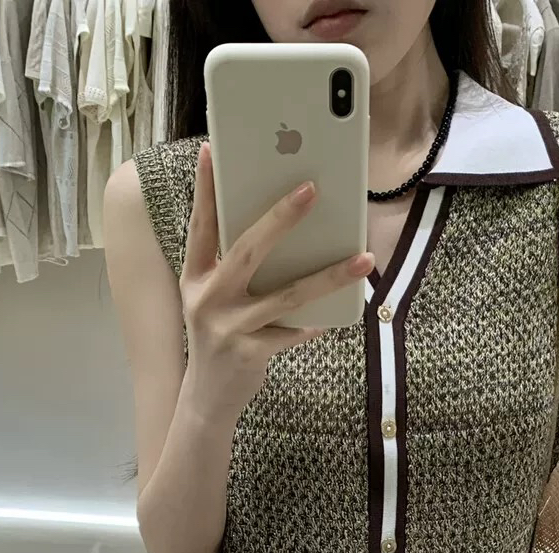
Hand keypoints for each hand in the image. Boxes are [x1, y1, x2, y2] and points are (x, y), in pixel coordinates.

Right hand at [180, 142, 374, 416]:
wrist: (208, 398)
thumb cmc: (220, 337)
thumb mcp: (214, 300)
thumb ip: (234, 267)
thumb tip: (283, 231)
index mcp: (195, 277)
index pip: (201, 225)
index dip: (204, 188)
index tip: (211, 149)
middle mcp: (207, 299)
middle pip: (247, 250)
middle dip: (280, 218)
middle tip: (311, 189)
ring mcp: (228, 327)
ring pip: (287, 294)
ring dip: (329, 275)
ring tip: (363, 259)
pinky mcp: (250, 353)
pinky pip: (293, 331)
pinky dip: (316, 321)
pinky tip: (335, 315)